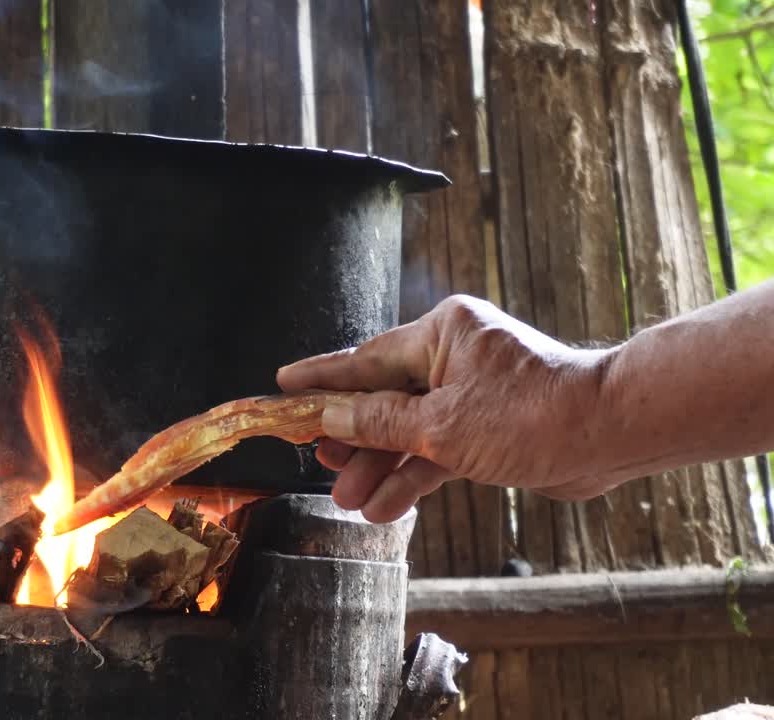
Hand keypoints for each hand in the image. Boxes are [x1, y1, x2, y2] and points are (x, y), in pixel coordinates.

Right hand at [277, 295, 617, 522]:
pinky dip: (414, 476)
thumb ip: (378, 422)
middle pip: (383, 398)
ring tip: (348, 502)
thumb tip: (331, 416)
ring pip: (409, 430)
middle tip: (318, 465)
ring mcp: (470, 394)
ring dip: (381, 467)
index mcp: (441, 334)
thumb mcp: (440, 425)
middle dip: (352, 439)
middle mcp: (453, 357)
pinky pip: (437, 449)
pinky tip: (386, 506)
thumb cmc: (532, 415)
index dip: (321, 377)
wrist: (611, 436)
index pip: (364, 358)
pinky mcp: (487, 429)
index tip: (283, 385)